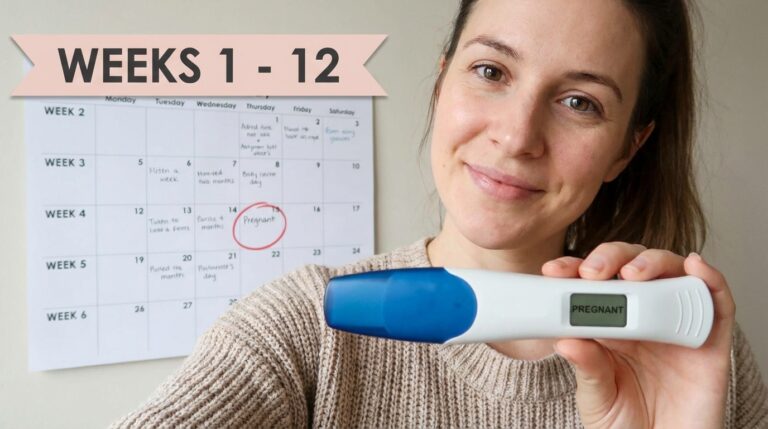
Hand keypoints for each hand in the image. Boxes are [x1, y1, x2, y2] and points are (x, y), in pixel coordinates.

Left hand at [541, 242, 734, 428]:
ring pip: (671, 272)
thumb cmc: (627, 424)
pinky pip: (718, 301)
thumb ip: (587, 368)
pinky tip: (694, 267)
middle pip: (631, 267)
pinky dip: (709, 278)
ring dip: (651, 262)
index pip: (594, 284)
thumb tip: (566, 341)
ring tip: (631, 274)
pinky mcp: (712, 341)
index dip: (574, 269)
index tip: (554, 271)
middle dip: (610, 259)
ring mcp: (678, 324)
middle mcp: (644, 318)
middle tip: (591, 272)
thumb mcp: (597, 397)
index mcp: (610, 326)